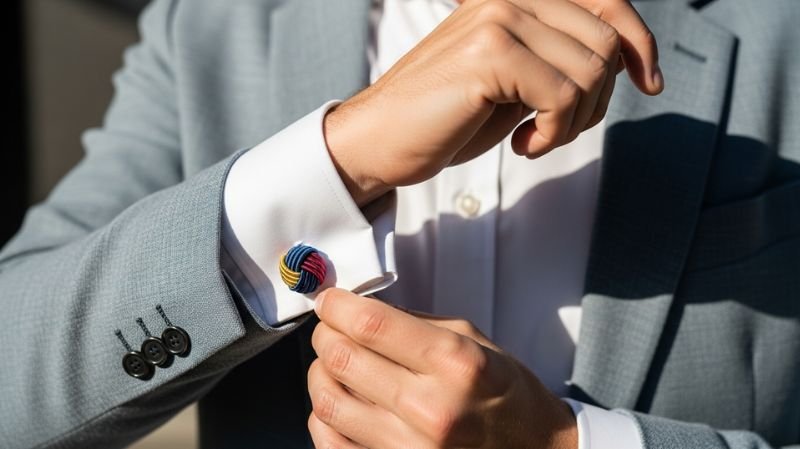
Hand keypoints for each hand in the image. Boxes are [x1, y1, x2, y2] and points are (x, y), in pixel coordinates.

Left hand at [308, 289, 577, 448]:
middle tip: (329, 327)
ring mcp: (411, 448)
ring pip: (328, 402)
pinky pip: (331, 442)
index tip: (329, 301)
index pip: (371, 325)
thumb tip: (357, 309)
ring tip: (332, 363)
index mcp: (455, 363)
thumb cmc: (504, 394)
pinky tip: (338, 401)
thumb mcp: (473, 340)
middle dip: (325, 334)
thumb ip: (413, 323)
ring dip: (320, 374)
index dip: (337, 307)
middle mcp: (432, 408)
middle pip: (342, 359)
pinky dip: (323, 417)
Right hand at [325, 0, 662, 205]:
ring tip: (535, 137)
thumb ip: (558, 57)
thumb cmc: (445, 117)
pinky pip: (564, 96)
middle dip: (597, 100)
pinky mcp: (489, 52)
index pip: (606, 2)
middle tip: (557, 129)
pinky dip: (555, 133)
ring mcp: (498, 18)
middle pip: (606, 41)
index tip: (649, 82)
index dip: (640, 41)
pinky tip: (524, 145)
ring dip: (574, 121)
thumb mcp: (515, 80)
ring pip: (592, 69)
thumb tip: (626, 59)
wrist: (380, 139)